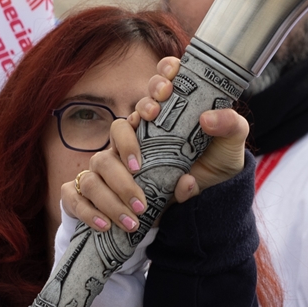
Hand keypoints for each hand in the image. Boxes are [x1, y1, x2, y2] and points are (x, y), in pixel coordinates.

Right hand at [61, 57, 250, 231]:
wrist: (198, 209)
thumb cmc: (211, 170)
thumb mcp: (230, 148)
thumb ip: (230, 128)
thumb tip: (207, 120)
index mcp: (164, 119)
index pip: (155, 89)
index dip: (157, 83)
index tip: (166, 92)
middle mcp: (135, 137)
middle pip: (120, 125)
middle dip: (131, 133)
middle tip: (146, 150)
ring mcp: (115, 163)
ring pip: (100, 162)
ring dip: (117, 183)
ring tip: (139, 200)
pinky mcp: (98, 191)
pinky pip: (76, 194)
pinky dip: (88, 209)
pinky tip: (107, 224)